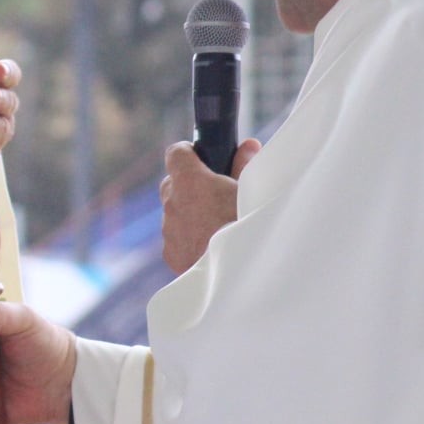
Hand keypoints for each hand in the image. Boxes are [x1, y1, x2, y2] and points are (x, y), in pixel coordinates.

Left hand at [159, 138, 260, 272]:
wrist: (241, 277)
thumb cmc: (250, 229)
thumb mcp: (253, 192)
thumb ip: (245, 165)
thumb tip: (247, 146)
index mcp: (191, 182)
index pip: (176, 153)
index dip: (189, 153)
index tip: (203, 157)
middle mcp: (173, 204)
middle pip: (172, 183)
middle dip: (190, 184)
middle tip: (216, 192)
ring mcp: (169, 230)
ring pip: (174, 212)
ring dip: (190, 212)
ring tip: (219, 223)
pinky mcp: (171, 255)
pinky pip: (176, 237)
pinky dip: (189, 236)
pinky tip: (211, 245)